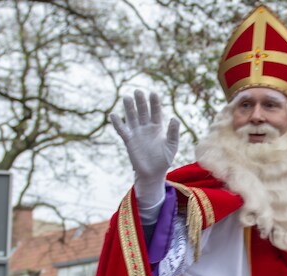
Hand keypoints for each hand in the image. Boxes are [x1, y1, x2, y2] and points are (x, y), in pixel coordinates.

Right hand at [111, 91, 179, 209]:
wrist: (153, 174)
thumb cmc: (164, 160)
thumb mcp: (171, 146)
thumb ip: (173, 132)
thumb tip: (174, 118)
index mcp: (157, 127)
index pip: (156, 111)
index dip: (154, 103)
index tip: (153, 93)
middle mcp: (146, 127)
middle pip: (142, 111)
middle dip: (140, 102)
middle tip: (138, 91)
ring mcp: (136, 133)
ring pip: (132, 117)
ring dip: (129, 108)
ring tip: (126, 97)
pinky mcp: (129, 141)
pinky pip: (122, 130)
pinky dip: (117, 123)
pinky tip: (113, 115)